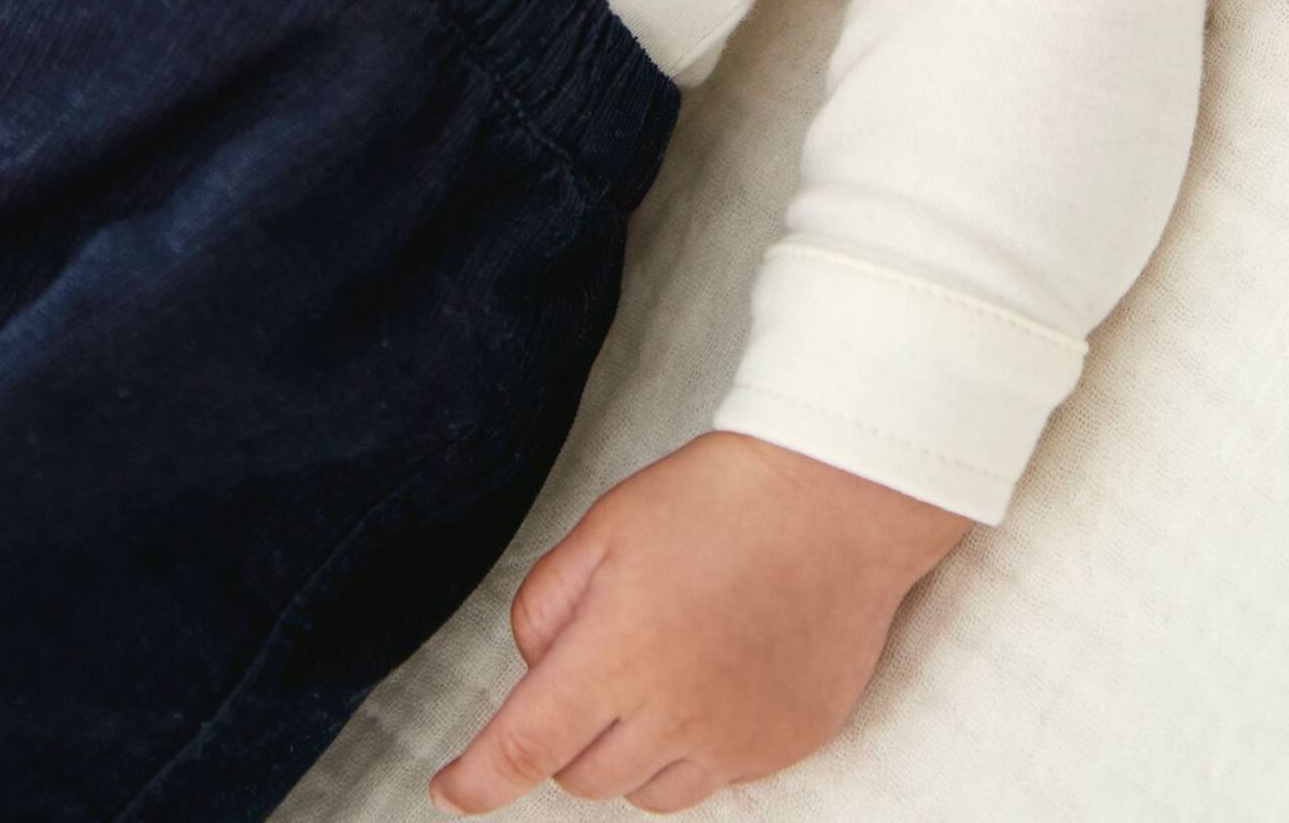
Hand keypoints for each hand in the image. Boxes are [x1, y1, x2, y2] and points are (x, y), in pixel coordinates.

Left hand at [428, 429, 973, 813]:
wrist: (838, 496)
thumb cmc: (718, 498)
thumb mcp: (606, 526)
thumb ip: (547, 603)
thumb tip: (536, 669)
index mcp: (614, 656)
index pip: (523, 747)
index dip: (477, 780)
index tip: (450, 792)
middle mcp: (671, 716)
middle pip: (582, 777)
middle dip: (568, 737)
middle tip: (597, 663)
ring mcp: (734, 740)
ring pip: (646, 792)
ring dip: (630, 753)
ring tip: (660, 670)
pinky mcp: (784, 745)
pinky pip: (715, 779)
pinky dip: (695, 748)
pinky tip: (715, 678)